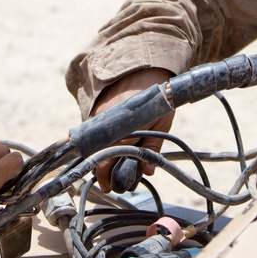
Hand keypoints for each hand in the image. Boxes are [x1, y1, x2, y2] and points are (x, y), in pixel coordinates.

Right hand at [90, 67, 174, 192]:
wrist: (145, 70)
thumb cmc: (157, 100)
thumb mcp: (161, 126)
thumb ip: (152, 149)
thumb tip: (146, 173)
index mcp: (122, 130)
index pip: (105, 160)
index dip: (104, 176)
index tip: (108, 187)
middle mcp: (105, 124)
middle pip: (96, 154)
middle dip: (102, 169)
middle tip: (111, 180)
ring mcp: (98, 116)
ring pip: (95, 144)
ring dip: (101, 155)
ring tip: (113, 164)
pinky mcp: (97, 111)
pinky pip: (95, 132)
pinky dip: (101, 142)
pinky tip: (111, 146)